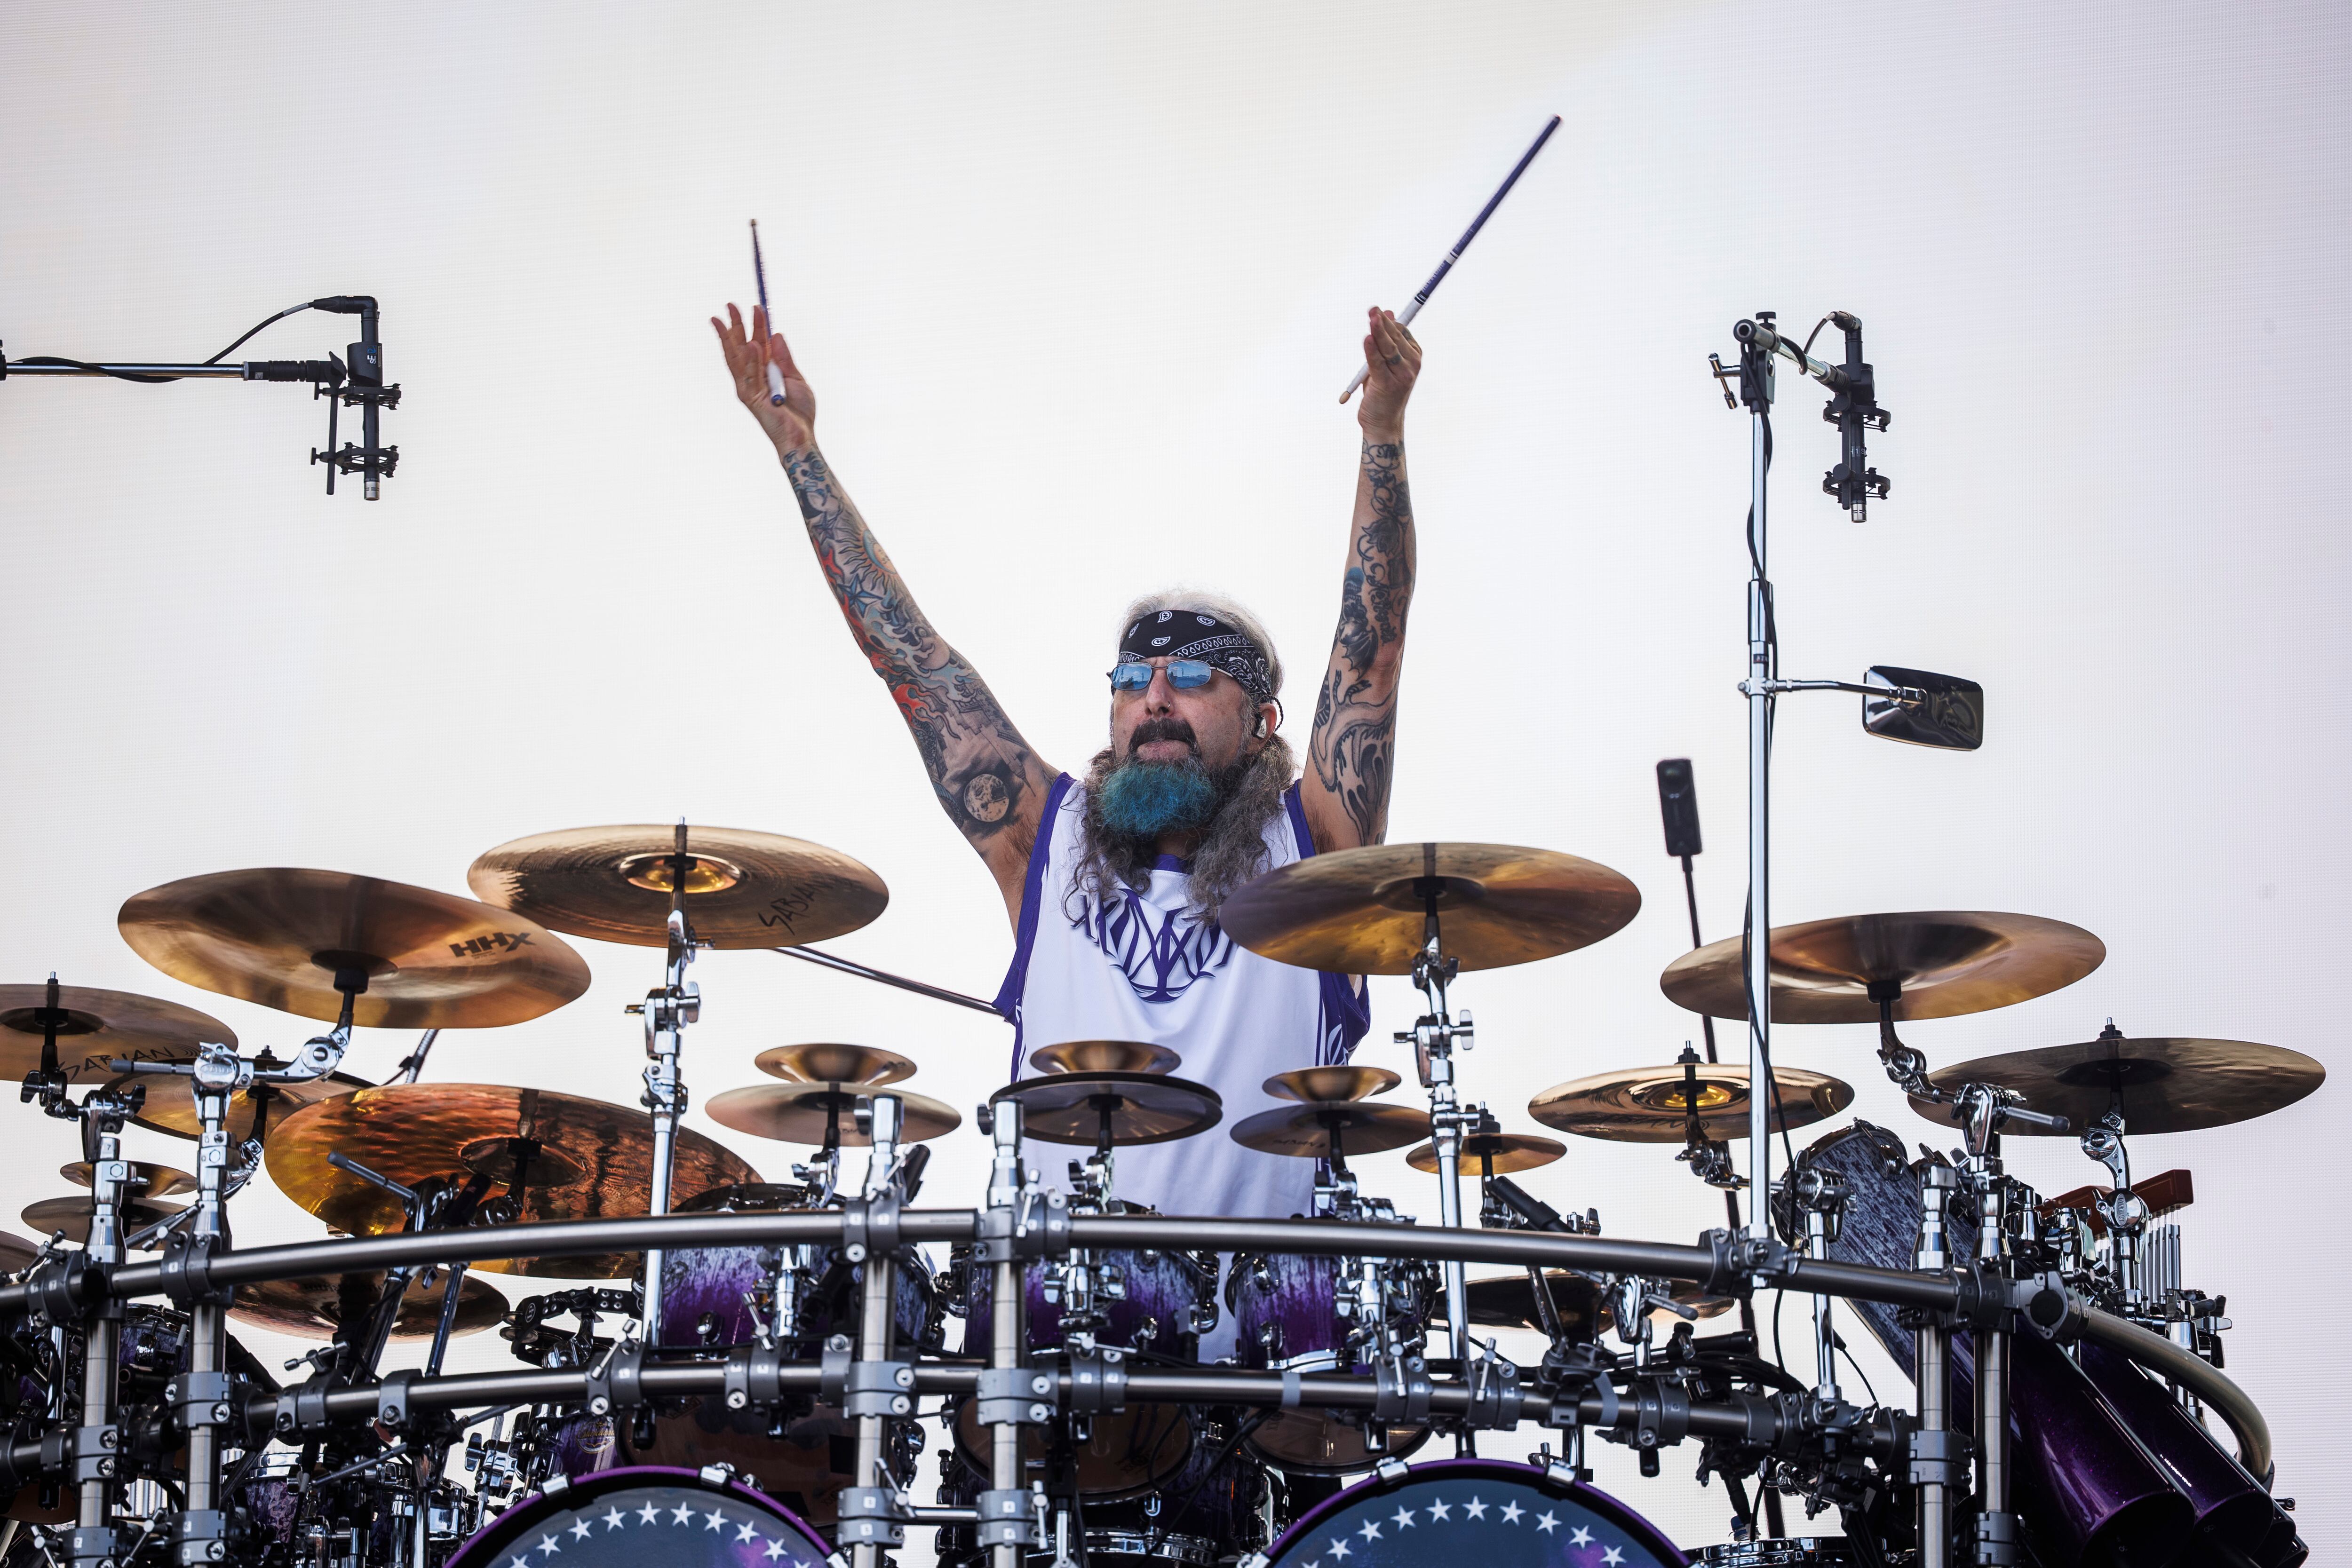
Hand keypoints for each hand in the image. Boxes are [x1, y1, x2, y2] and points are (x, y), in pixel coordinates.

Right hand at [712, 303, 817, 455]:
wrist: (800, 435)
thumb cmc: (799, 411)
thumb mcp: (796, 378)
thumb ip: (785, 358)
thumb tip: (777, 334)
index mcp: (764, 370)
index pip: (756, 342)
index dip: (755, 324)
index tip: (755, 306)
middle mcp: (752, 377)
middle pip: (739, 346)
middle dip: (734, 325)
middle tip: (730, 304)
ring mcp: (748, 387)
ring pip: (737, 357)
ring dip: (734, 336)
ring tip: (731, 316)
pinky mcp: (750, 398)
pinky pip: (750, 376)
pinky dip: (752, 361)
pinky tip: (753, 344)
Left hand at [1356, 306, 1421, 440]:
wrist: (1382, 422)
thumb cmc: (1382, 391)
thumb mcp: (1385, 362)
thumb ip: (1385, 339)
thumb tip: (1387, 313)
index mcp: (1414, 356)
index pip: (1401, 332)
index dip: (1388, 321)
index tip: (1376, 311)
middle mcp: (1412, 364)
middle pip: (1395, 337)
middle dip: (1382, 322)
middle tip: (1372, 309)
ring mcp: (1402, 374)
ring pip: (1388, 347)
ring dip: (1379, 331)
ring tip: (1372, 317)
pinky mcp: (1388, 384)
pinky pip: (1378, 362)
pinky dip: (1371, 350)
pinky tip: (1367, 339)